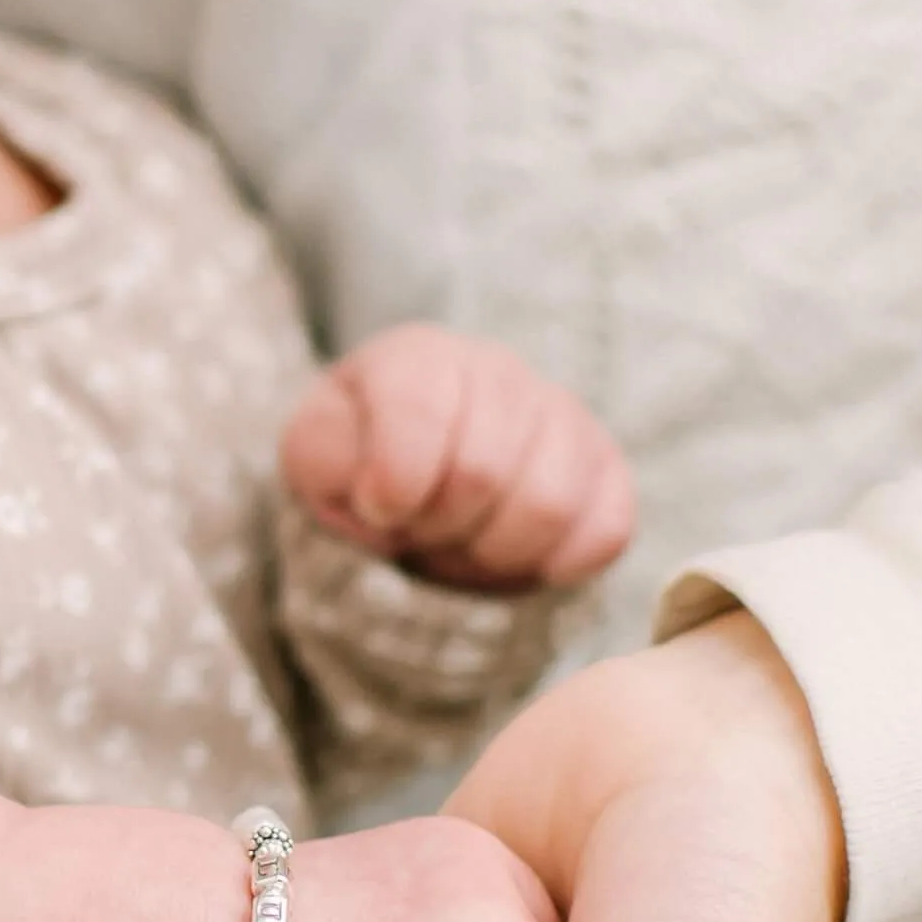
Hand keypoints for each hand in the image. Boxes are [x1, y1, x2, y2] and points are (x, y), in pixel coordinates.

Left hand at [281, 324, 635, 591]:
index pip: (420, 412)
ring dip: (491, 549)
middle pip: (484, 471)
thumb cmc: (359, 464)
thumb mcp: (316, 456)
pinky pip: (606, 530)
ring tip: (462, 539)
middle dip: (438, 523)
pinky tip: (511, 553)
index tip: (380, 509)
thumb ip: (331, 460)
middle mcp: (499, 371)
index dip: (395, 485)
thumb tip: (388, 493)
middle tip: (419, 528)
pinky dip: (555, 563)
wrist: (407, 474)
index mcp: (420, 358)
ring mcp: (560, 415)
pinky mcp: (605, 468)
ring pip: (549, 505)